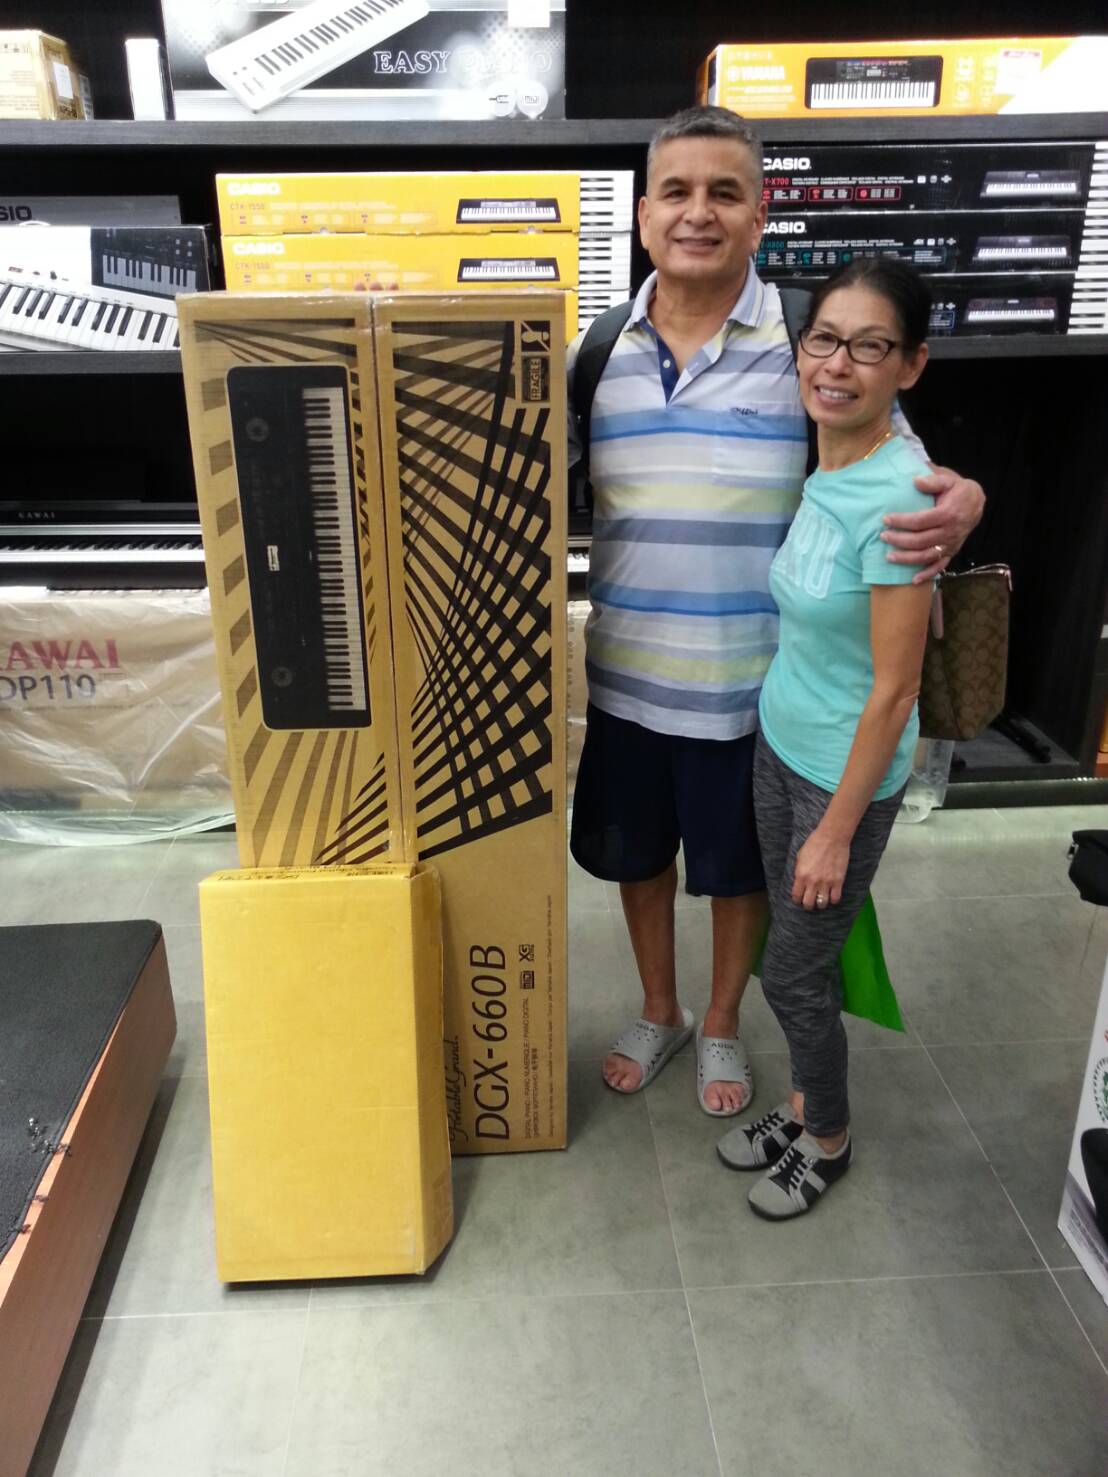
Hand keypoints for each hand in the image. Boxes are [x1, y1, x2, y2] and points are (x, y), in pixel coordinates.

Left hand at [791, 828, 850, 911]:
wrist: (832, 837)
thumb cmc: (815, 843)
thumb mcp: (800, 856)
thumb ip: (799, 871)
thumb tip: (799, 882)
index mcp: (801, 875)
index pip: (796, 896)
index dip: (797, 900)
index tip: (799, 900)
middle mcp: (812, 881)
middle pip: (808, 903)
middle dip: (808, 905)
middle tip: (809, 903)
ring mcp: (826, 882)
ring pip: (822, 904)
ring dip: (821, 904)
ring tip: (821, 900)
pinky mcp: (838, 881)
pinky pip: (835, 898)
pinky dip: (833, 899)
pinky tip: (832, 895)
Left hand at [881, 466, 985, 583]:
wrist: (976, 502)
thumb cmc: (957, 490)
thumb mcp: (948, 480)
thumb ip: (933, 480)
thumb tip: (915, 481)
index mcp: (948, 514)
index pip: (920, 521)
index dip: (902, 521)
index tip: (886, 519)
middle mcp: (950, 532)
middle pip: (920, 541)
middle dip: (899, 540)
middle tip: (883, 536)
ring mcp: (951, 544)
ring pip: (927, 556)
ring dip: (907, 559)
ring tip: (889, 557)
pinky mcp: (952, 552)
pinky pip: (940, 566)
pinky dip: (928, 575)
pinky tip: (913, 580)